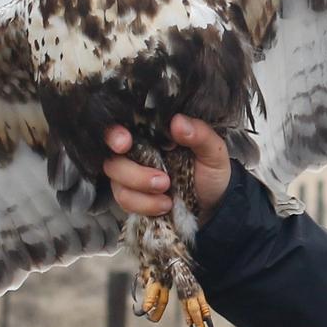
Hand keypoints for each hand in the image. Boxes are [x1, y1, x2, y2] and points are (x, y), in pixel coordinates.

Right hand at [102, 115, 231, 217]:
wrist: (214, 204)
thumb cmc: (210, 172)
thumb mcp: (214, 151)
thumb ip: (199, 134)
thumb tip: (178, 122)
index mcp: (152, 133)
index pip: (122, 125)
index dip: (114, 133)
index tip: (124, 142)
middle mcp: (136, 151)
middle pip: (112, 157)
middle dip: (132, 171)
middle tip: (162, 180)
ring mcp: (130, 174)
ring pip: (116, 179)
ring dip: (141, 189)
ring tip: (168, 191)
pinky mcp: (131, 196)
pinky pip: (124, 200)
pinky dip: (145, 205)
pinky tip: (165, 204)